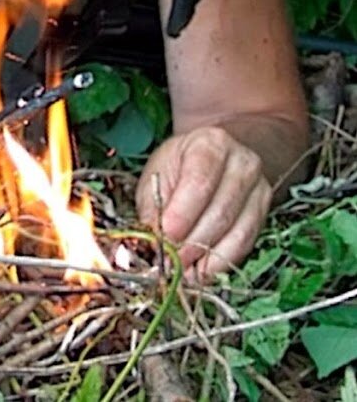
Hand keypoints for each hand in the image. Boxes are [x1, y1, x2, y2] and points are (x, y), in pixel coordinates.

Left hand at [136, 126, 271, 278]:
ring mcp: (259, 188)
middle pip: (220, 212)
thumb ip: (154, 206)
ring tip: (182, 270)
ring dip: (206, 257)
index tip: (164, 238)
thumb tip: (150, 243)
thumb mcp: (158, 174)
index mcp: (211, 144)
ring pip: (236, 232)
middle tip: (169, 262)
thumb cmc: (179, 165)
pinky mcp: (264, 212)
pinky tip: (201, 270)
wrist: (214, 156)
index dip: (181, 215)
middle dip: (191, 243)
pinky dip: (221, 262)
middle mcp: (243, 163)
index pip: (199, 183)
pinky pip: (245, 244)